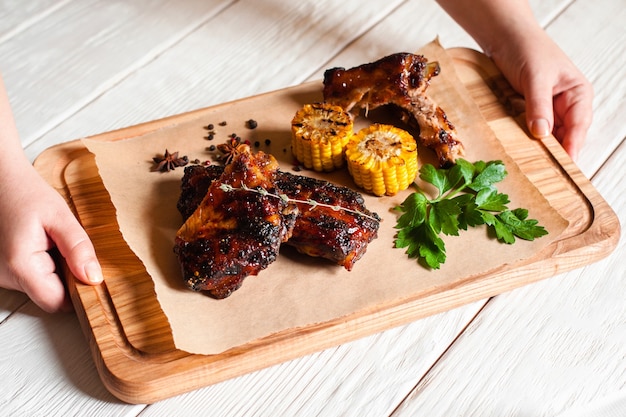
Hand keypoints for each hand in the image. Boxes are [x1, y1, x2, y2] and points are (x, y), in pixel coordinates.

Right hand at [0, 166, 102, 312]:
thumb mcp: (60, 216)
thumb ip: (78, 248)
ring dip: (57, 272)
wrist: (0, 181)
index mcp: (20, 265)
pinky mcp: (4, 271)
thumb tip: (94, 277)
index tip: (93, 276)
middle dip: (69, 279)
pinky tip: (46, 246)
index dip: (78, 294)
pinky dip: (45, 267)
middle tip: (74, 251)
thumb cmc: (26, 193)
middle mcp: (5, 276)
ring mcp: (2, 275)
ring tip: (56, 244)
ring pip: (42, 288)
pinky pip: (32, 278)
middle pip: (50, 296)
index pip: (56, 302)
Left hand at [490, 30, 592, 158]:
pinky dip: (527, 141)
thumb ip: (539, 105)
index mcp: (578, 94)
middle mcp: (566, 105)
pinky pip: (531, 131)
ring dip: (540, 149)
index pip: (579, 126)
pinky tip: (520, 153)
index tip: (565, 165)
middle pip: (564, 136)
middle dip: (556, 153)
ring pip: (548, 137)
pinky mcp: (530, 112)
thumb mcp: (535, 77)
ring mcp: (548, 110)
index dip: (572, 147)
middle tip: (546, 175)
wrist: (506, 37)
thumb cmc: (527, 49)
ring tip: (532, 169)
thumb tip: (542, 134)